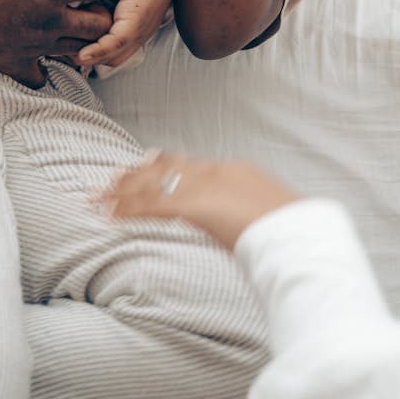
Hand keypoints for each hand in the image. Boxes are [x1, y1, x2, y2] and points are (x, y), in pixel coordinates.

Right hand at [0, 0, 113, 85]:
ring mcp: (32, 46)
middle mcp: (48, 21)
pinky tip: (38, 53)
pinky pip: (42, 77)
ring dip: (79, 39)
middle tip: (89, 3)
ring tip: (70, 27)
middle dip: (101, 13)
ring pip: (77, 52)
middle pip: (99, 25)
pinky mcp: (13, 64)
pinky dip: (45, 67)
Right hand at [77, 0, 184, 69]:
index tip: (67, 46)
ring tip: (67, 52)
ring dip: (88, 57)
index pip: (112, 53)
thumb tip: (73, 10)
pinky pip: (115, 43)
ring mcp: (141, 30)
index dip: (90, 52)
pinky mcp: (137, 22)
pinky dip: (97, 52)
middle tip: (63, 51)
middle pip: (110, 60)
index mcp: (136, 27)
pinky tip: (81, 54)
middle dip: (87, 58)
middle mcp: (141, 33)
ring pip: (111, 56)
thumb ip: (97, 2)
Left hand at [103, 151, 298, 249]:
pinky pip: (151, 206)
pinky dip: (127, 209)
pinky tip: (109, 215)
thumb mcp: (272, 218)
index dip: (165, 165)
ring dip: (123, 190)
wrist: (300, 234)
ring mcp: (203, 187)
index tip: (148, 163)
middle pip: (166, 167)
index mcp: (235, 172)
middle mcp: (215, 172)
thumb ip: (252, 217)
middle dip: (138, 173)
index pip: (190, 164)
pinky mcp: (193, 207)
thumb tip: (249, 228)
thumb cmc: (294, 233)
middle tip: (113, 176)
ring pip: (152, 183)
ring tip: (99, 196)